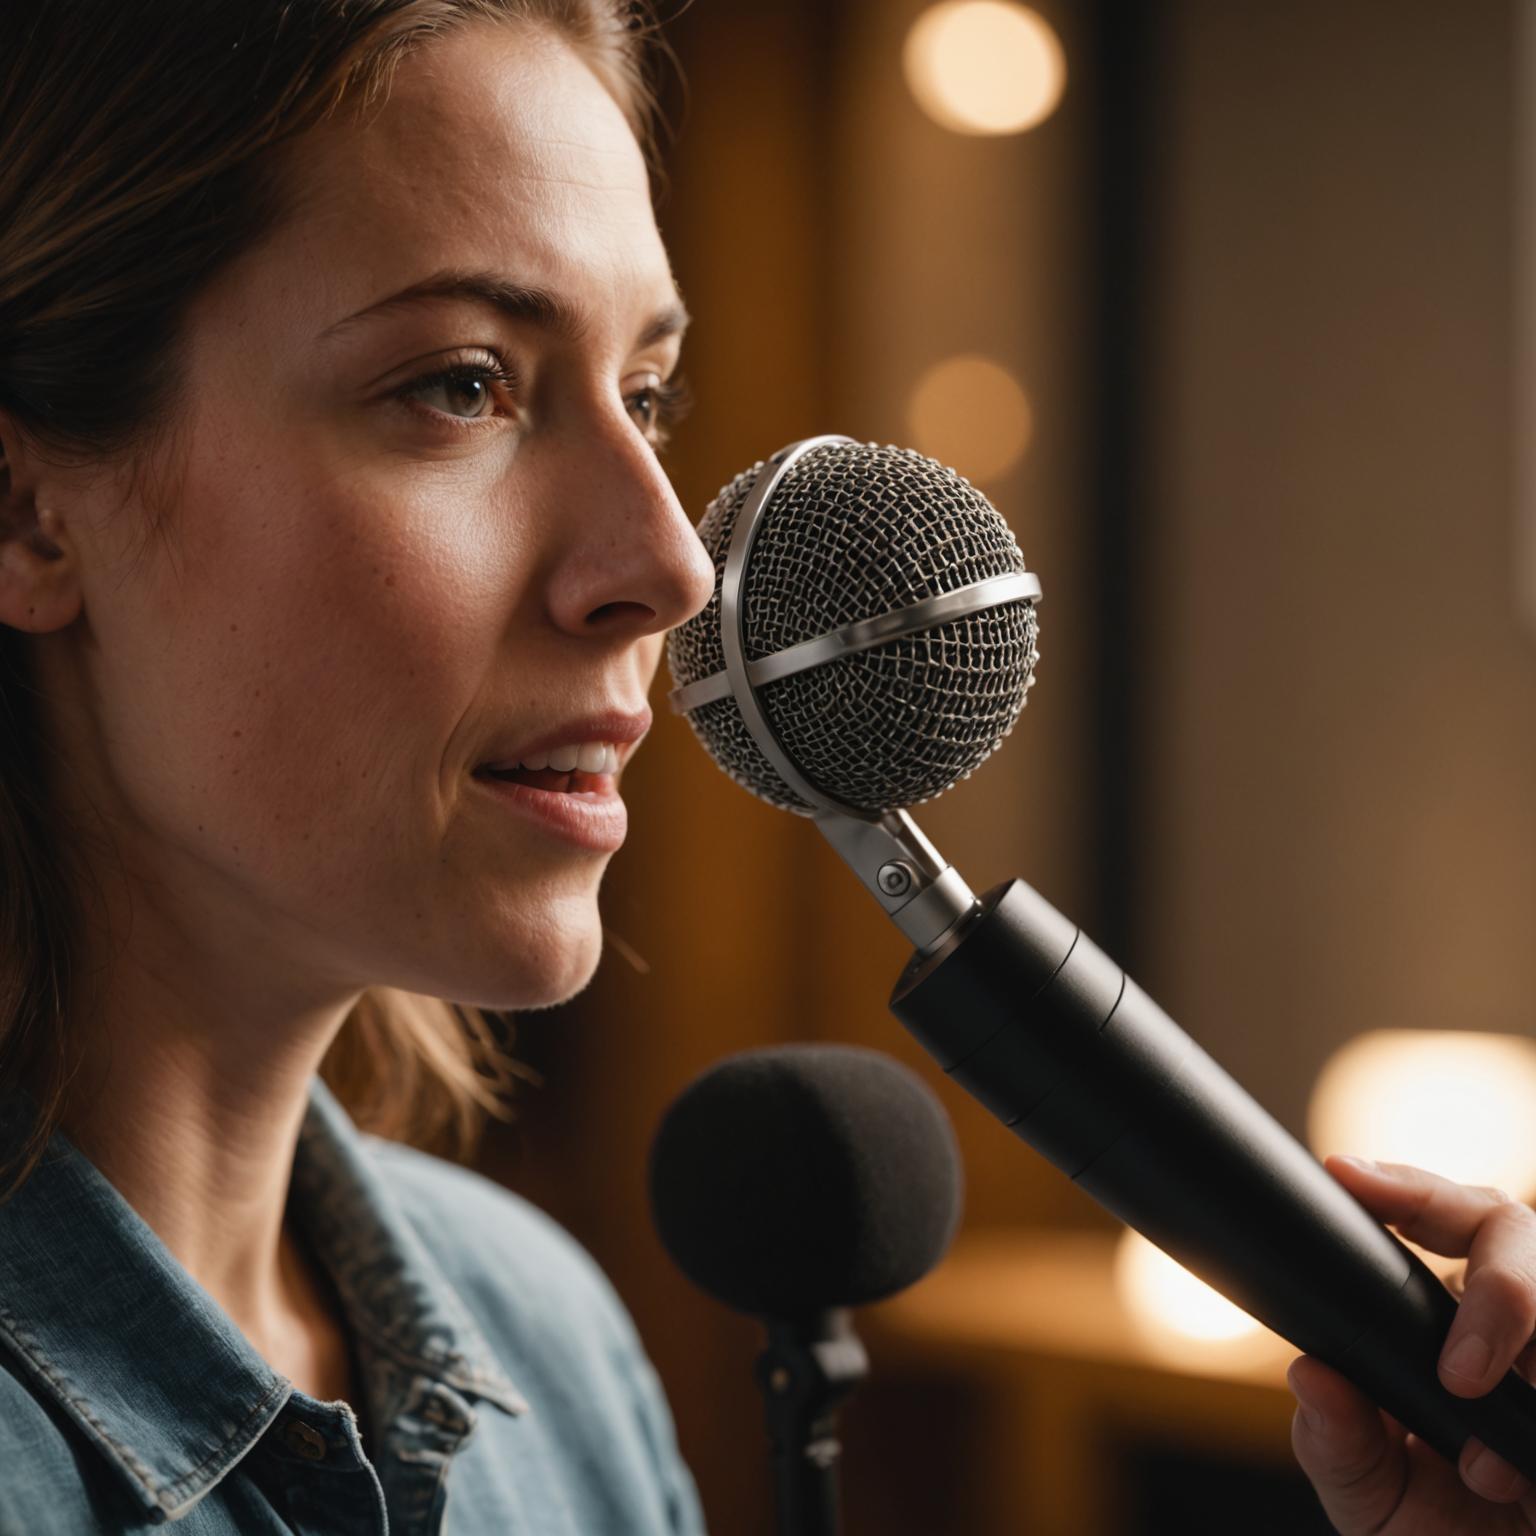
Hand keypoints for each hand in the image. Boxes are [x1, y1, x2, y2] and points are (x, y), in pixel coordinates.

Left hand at [1287, 1155, 1535, 1533]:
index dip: (1398, 1186)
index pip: (1429, 1213)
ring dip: (1524, 1356)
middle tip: (1460, 1376)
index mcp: (1439, 1312)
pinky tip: (1513, 1479)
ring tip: (1482, 1468)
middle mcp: (1505, 1315)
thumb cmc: (1439, 1532)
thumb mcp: (1369, 1493)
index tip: (1345, 1174)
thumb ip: (1336, 1439)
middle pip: (1511, 1230)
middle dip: (1499, 1290)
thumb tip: (1310, 1374)